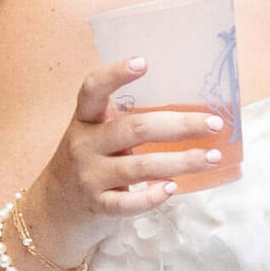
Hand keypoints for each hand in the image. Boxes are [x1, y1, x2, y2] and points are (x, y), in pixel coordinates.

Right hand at [28, 58, 232, 261]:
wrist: (55, 208)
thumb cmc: (90, 161)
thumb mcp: (97, 135)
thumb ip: (126, 121)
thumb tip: (189, 110)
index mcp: (86, 119)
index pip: (93, 89)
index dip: (115, 74)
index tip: (144, 62)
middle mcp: (84, 145)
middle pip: (135, 129)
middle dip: (179, 125)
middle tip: (214, 123)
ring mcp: (89, 176)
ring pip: (140, 167)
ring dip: (181, 161)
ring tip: (212, 157)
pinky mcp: (97, 205)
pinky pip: (128, 203)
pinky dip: (152, 196)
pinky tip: (173, 188)